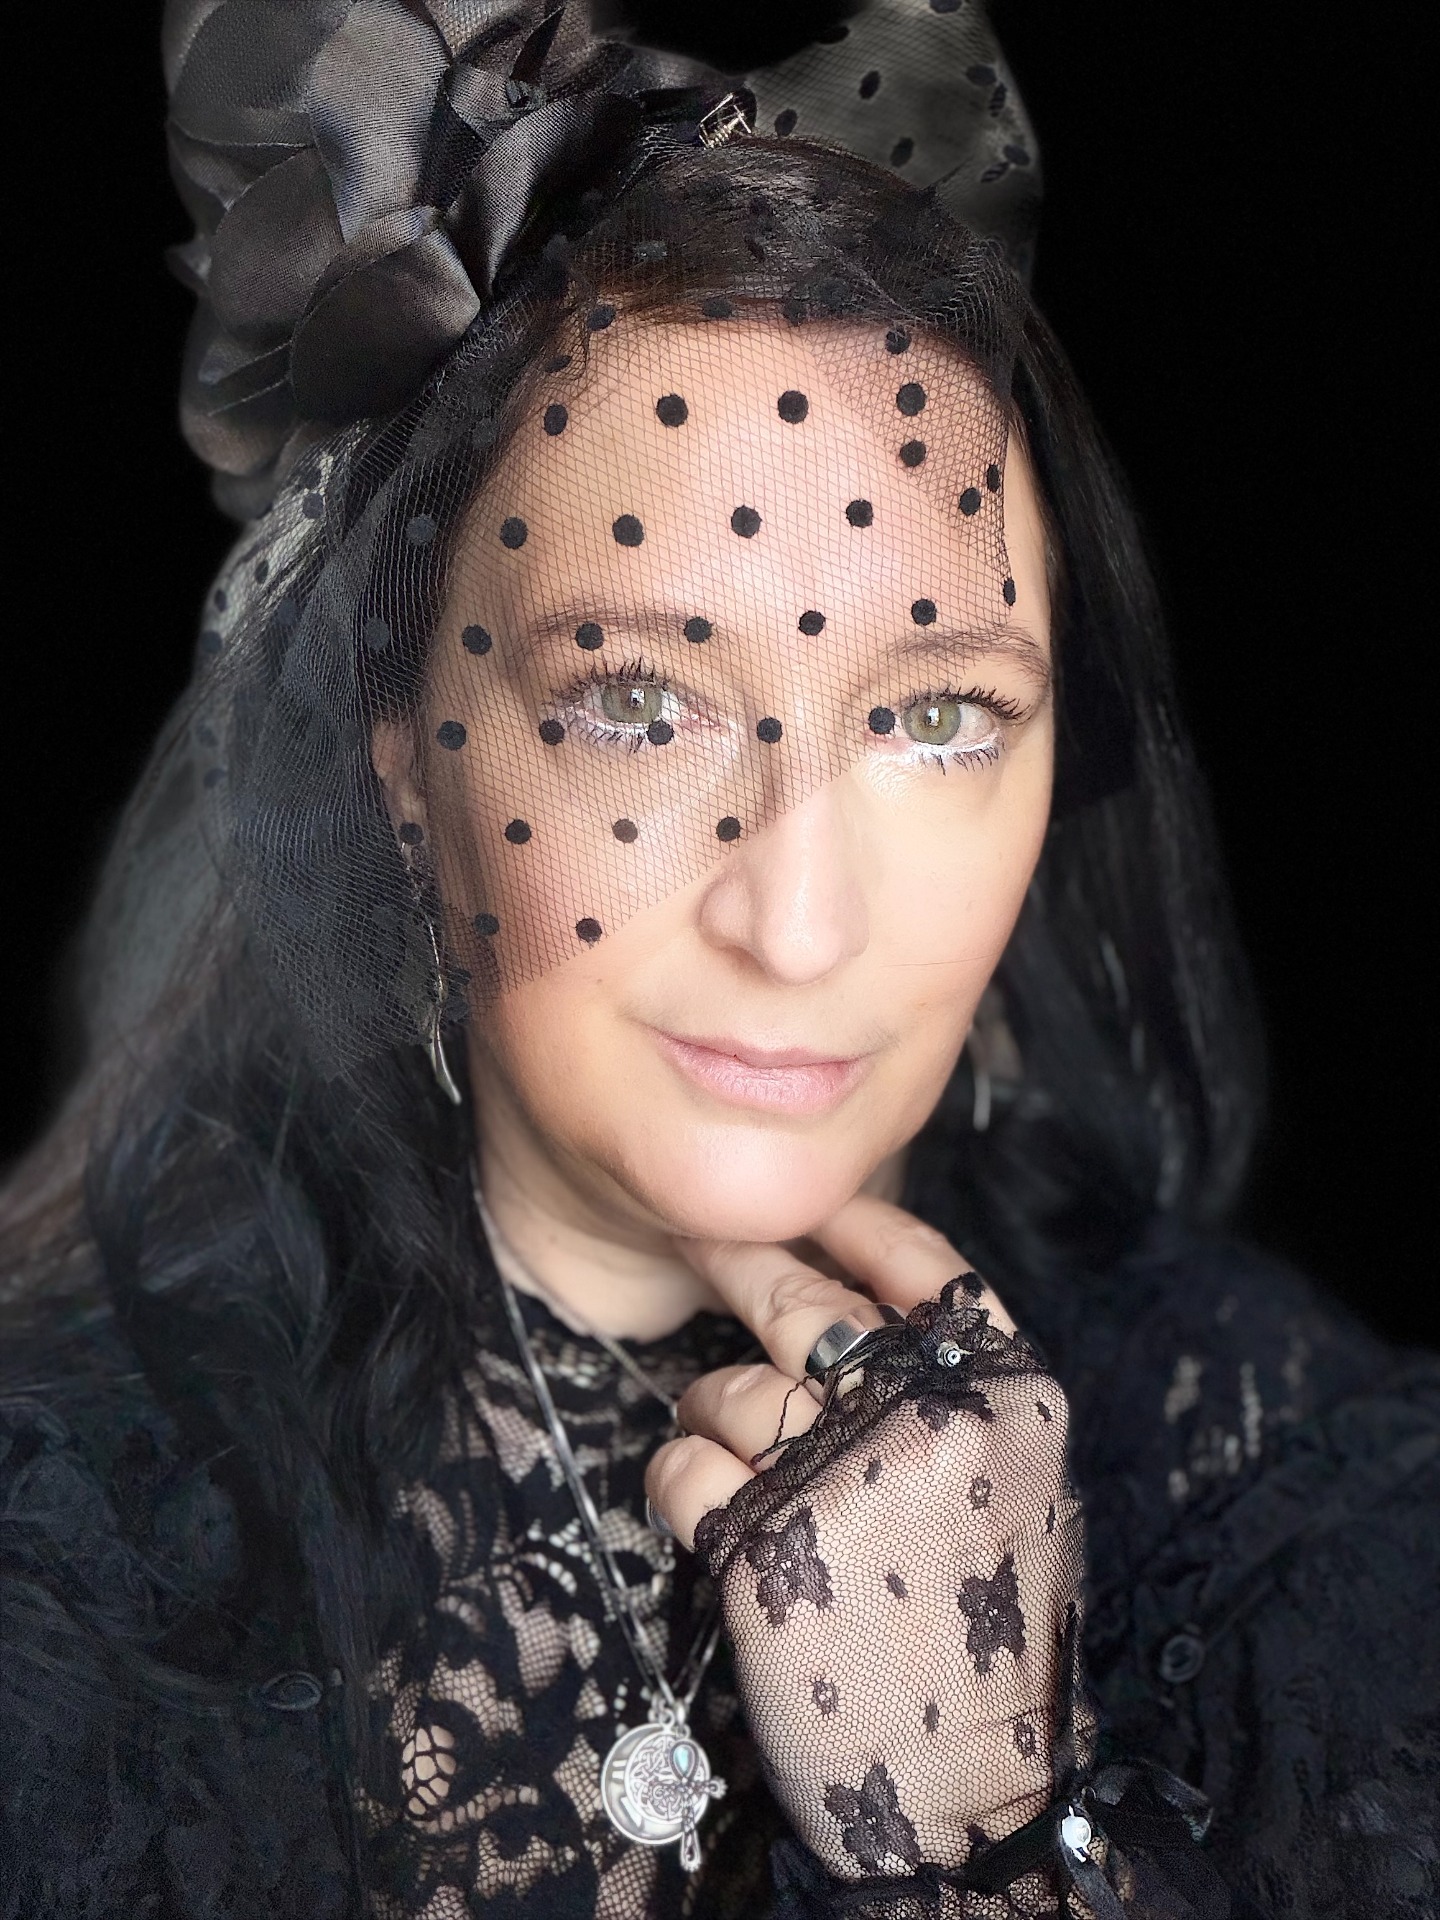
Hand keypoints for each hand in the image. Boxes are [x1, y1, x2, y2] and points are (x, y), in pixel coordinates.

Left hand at [643, 1194, 1081, 1877]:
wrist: (970, 1786)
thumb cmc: (989, 1628)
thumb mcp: (1016, 1484)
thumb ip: (959, 1386)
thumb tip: (867, 1301)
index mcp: (1006, 1399)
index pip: (925, 1265)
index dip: (854, 1228)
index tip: (811, 1214)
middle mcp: (928, 1423)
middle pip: (806, 1313)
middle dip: (748, 1288)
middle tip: (712, 1273)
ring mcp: (843, 1481)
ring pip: (729, 1390)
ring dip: (708, 1410)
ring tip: (728, 1451)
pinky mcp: (763, 1549)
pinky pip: (680, 1464)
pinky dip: (673, 1476)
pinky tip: (697, 1502)